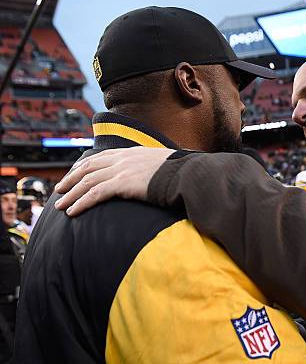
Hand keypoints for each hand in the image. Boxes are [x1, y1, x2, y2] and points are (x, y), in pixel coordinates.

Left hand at [54, 147, 174, 215]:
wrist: (188, 175)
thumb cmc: (182, 174)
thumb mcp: (164, 165)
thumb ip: (152, 168)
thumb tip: (155, 176)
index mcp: (132, 152)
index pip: (101, 157)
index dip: (84, 166)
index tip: (75, 174)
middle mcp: (123, 158)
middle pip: (89, 167)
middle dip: (71, 179)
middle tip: (60, 190)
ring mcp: (122, 169)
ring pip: (87, 181)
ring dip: (71, 194)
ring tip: (61, 206)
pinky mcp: (123, 183)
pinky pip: (95, 193)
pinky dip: (81, 202)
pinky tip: (73, 211)